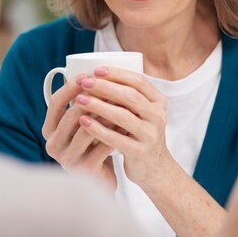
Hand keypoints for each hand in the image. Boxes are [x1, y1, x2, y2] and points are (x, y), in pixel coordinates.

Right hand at [41, 74, 116, 189]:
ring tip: (121, 102)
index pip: (56, 103)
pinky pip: (102, 145)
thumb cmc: (91, 144)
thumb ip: (80, 104)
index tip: (88, 74)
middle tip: (110, 85)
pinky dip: (115, 132)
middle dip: (93, 97)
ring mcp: (67, 159)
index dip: (71, 87)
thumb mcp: (80, 124)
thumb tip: (92, 71)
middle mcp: (53, 145)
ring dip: (106, 113)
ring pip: (87, 129)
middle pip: (72, 114)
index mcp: (49, 130)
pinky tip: (127, 123)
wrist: (100, 179)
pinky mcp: (85, 170)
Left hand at [75, 67, 172, 187]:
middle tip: (84, 82)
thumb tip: (95, 76)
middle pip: (130, 96)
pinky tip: (83, 121)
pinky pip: (116, 138)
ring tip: (79, 99)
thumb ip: (127, 96)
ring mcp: (151, 135)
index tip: (96, 70)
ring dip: (99, 105)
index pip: (138, 81)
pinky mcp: (140, 152)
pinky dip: (98, 129)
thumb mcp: (141, 112)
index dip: (117, 73)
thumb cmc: (139, 133)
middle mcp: (158, 116)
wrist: (153, 167)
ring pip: (123, 116)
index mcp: (158, 101)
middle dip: (104, 87)